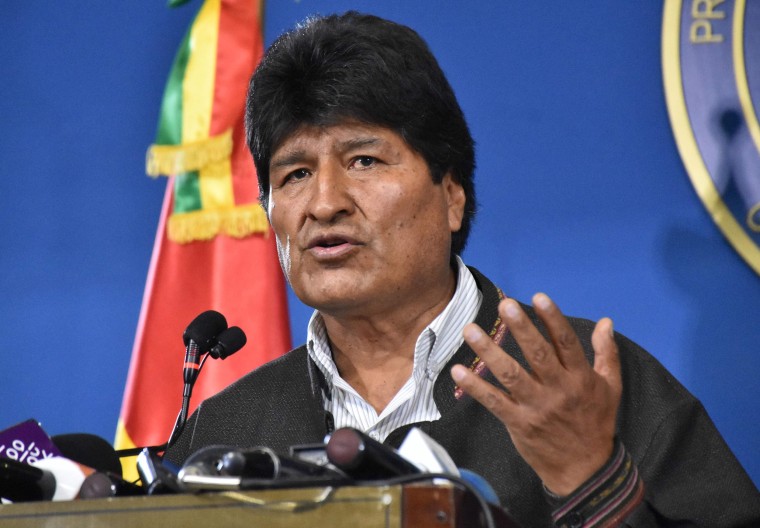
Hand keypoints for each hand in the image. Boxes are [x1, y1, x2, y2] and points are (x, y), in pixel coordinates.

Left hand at [451, 293, 621, 495]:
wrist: (585, 470)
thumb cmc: (596, 423)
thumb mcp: (611, 387)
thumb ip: (606, 352)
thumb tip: (606, 321)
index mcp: (581, 378)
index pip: (566, 342)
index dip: (552, 319)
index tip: (538, 297)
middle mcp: (559, 390)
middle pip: (538, 354)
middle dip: (521, 328)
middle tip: (504, 305)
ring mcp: (537, 407)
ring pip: (511, 375)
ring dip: (489, 351)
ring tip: (470, 329)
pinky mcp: (518, 423)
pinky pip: (494, 402)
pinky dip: (475, 387)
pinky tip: (458, 371)